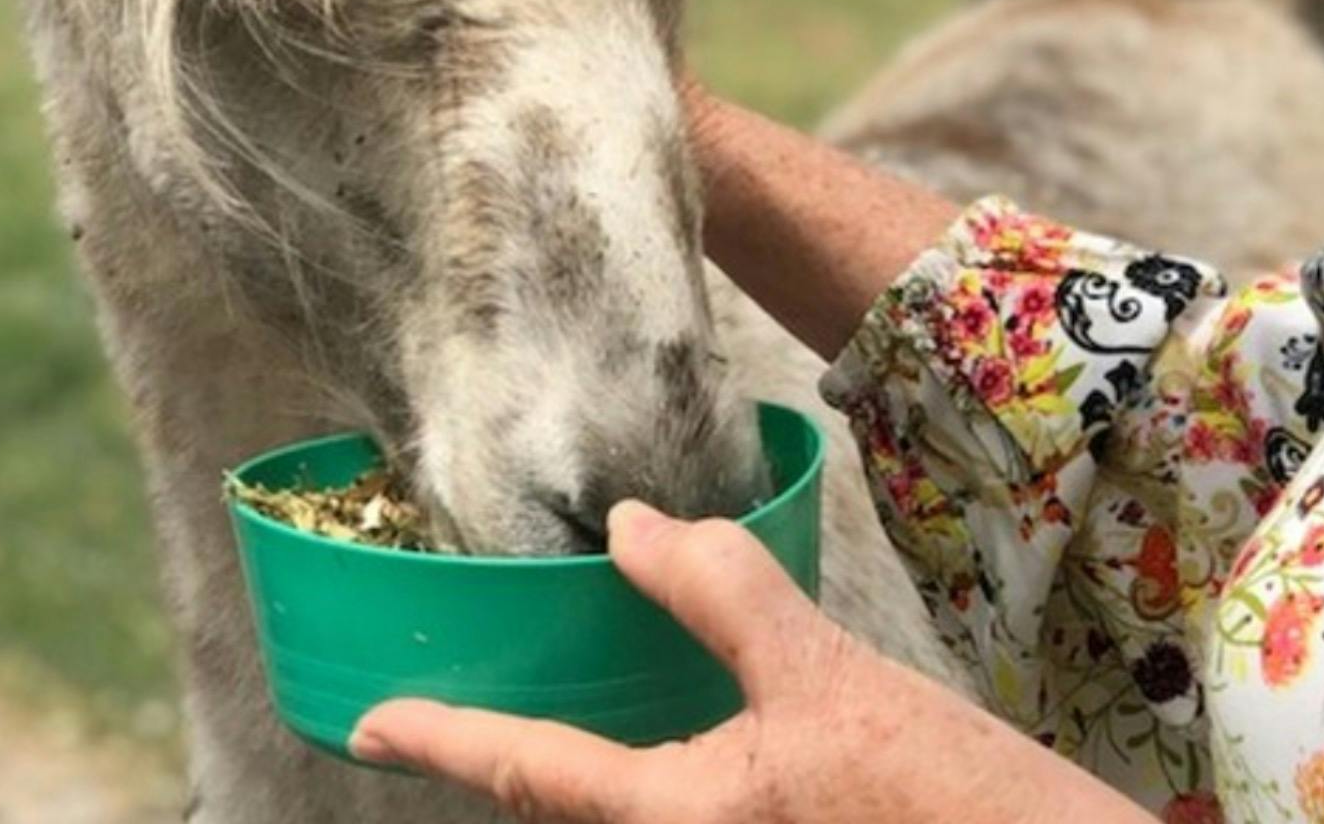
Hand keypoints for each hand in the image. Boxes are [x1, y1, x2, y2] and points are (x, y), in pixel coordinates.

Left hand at [350, 503, 1137, 823]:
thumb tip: (629, 529)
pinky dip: (660, 789)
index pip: (527, 774)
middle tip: (464, 713)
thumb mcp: (833, 679)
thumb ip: (725, 597)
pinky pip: (688, 823)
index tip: (368, 723)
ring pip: (631, 820)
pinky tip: (697, 751)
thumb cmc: (956, 803)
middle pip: (570, 815)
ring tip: (572, 726)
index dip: (439, 738)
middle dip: (516, 766)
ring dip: (591, 779)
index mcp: (686, 819)